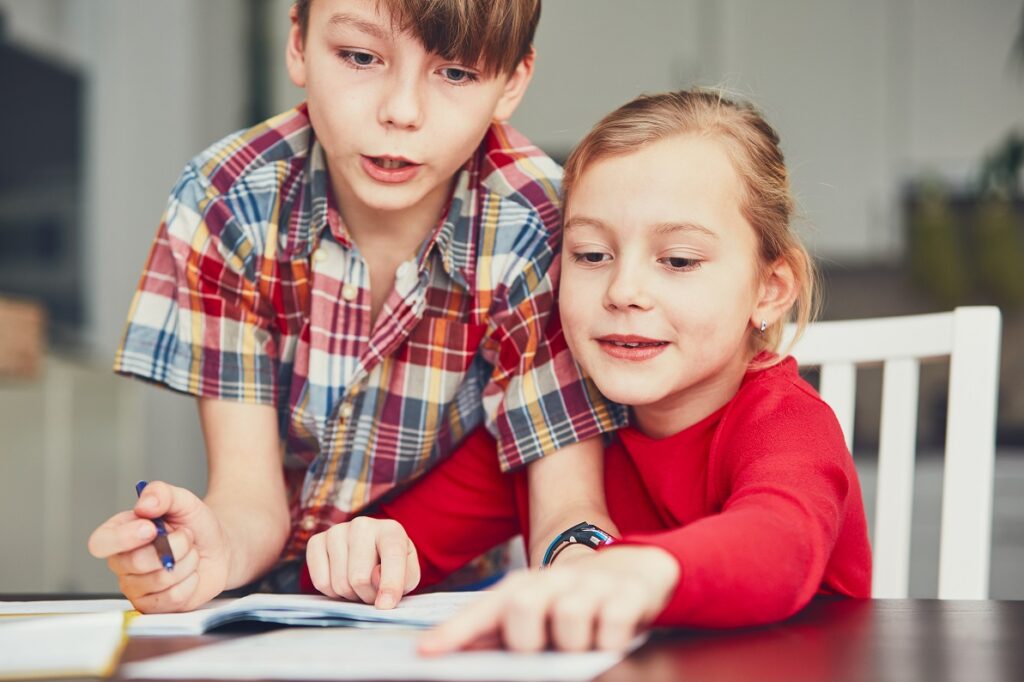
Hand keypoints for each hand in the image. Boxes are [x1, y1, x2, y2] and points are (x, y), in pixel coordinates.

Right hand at [87, 481, 229, 612]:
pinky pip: (172, 598)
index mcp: (120, 533)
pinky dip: (190, 582)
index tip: (151, 528)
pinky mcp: (153, 605)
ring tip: (189, 554)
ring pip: (160, 580)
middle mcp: (122, 562)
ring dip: (186, 563)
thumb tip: (145, 504)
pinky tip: (190, 574)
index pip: (101, 542)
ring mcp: (136, 587)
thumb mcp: (183, 501)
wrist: (218, 548)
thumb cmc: (195, 526)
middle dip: (175, 546)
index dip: (125, 538)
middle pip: (137, 563)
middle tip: (186, 538)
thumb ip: (162, 494)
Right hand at [305, 517, 419, 608]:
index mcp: (391, 530)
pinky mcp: (316, 542)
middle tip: (373, 594)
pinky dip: (332, 592)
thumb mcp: (408, 576)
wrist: (369, 553)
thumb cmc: (392, 567)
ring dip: (351, 595)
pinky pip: (320, 582)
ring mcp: (337, 531)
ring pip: (340, 583)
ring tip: (359, 586)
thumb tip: (375, 578)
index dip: (390, 584)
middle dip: (367, 596)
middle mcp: (362, 525)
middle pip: (359, 578)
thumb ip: (401, 580)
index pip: (392, 556)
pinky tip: (342, 581)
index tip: (386, 606)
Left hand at [419, 545, 679, 652]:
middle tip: (544, 646)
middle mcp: (554, 581)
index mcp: (525, 588)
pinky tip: (611, 635)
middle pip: (522, 607)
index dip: (455, 631)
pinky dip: (611, 639)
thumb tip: (443, 648)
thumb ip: (496, 630)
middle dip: (527, 639)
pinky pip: (613, 625)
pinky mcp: (628, 593)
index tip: (427, 652)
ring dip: (575, 643)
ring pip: (569, 620)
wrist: (634, 567)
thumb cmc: (575, 600)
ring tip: (584, 641)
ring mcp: (592, 586)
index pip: (485, 610)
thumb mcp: (536, 609)